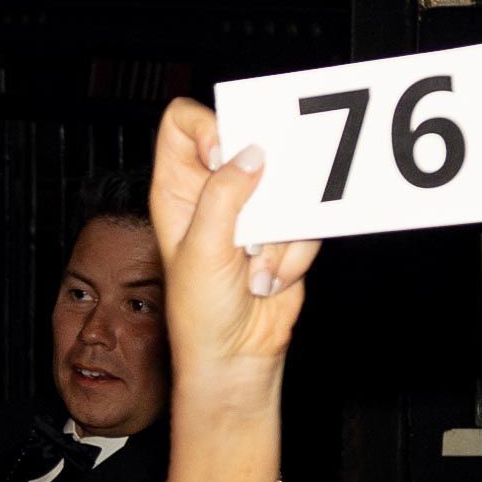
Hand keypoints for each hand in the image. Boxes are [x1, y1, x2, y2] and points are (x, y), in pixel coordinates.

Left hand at [149, 97, 318, 372]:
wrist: (236, 357)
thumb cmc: (201, 313)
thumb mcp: (203, 249)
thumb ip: (225, 195)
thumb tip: (252, 154)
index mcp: (178, 190)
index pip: (183, 124)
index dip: (207, 126)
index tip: (224, 152)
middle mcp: (214, 193)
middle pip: (245, 144)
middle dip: (260, 182)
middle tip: (259, 210)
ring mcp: (251, 211)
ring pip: (283, 185)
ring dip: (276, 233)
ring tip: (252, 266)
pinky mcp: (284, 232)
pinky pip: (304, 222)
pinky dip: (292, 255)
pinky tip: (268, 282)